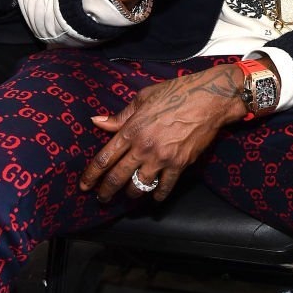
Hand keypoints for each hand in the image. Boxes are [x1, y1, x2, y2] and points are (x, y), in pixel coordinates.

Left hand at [80, 63, 247, 202]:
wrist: (209, 99)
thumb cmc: (176, 93)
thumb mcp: (143, 98)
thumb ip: (120, 115)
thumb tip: (97, 121)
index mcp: (131, 130)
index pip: (104, 158)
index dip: (91, 175)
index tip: (84, 185)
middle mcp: (143, 147)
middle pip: (117, 177)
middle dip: (106, 191)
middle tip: (101, 199)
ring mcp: (161, 158)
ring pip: (138, 185)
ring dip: (131, 194)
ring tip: (128, 196)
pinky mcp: (179, 164)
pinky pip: (165, 186)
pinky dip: (158, 195)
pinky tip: (155, 198)